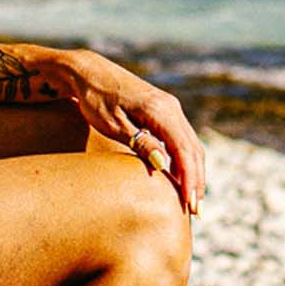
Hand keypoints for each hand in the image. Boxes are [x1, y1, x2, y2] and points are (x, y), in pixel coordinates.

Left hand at [43, 49, 205, 213]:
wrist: (87, 72)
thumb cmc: (95, 98)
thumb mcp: (113, 124)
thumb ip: (140, 143)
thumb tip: (165, 166)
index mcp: (160, 110)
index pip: (183, 150)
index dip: (189, 179)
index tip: (189, 205)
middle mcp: (171, 107)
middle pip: (193, 150)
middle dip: (196, 182)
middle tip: (196, 213)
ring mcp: (170, 108)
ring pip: (191, 145)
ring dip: (194, 173)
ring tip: (192, 202)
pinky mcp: (164, 112)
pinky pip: (182, 140)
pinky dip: (186, 162)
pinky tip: (181, 180)